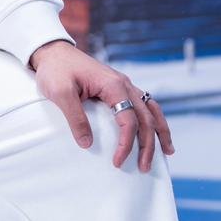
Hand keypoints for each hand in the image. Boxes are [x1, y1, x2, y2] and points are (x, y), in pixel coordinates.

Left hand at [29, 39, 173, 171]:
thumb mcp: (60, 94)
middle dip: (148, 144)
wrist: (53, 52)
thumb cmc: (55, 70)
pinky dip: (154, 120)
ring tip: (167, 152)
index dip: (126, 143)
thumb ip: (75, 117)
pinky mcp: (119, 89)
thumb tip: (87, 144)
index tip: (117, 162)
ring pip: (151, 110)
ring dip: (160, 132)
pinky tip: (156, 132)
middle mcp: (124, 84)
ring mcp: (124, 86)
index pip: (128, 120)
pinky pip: (143, 105)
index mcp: (113, 85)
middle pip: (146, 117)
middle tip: (144, 168)